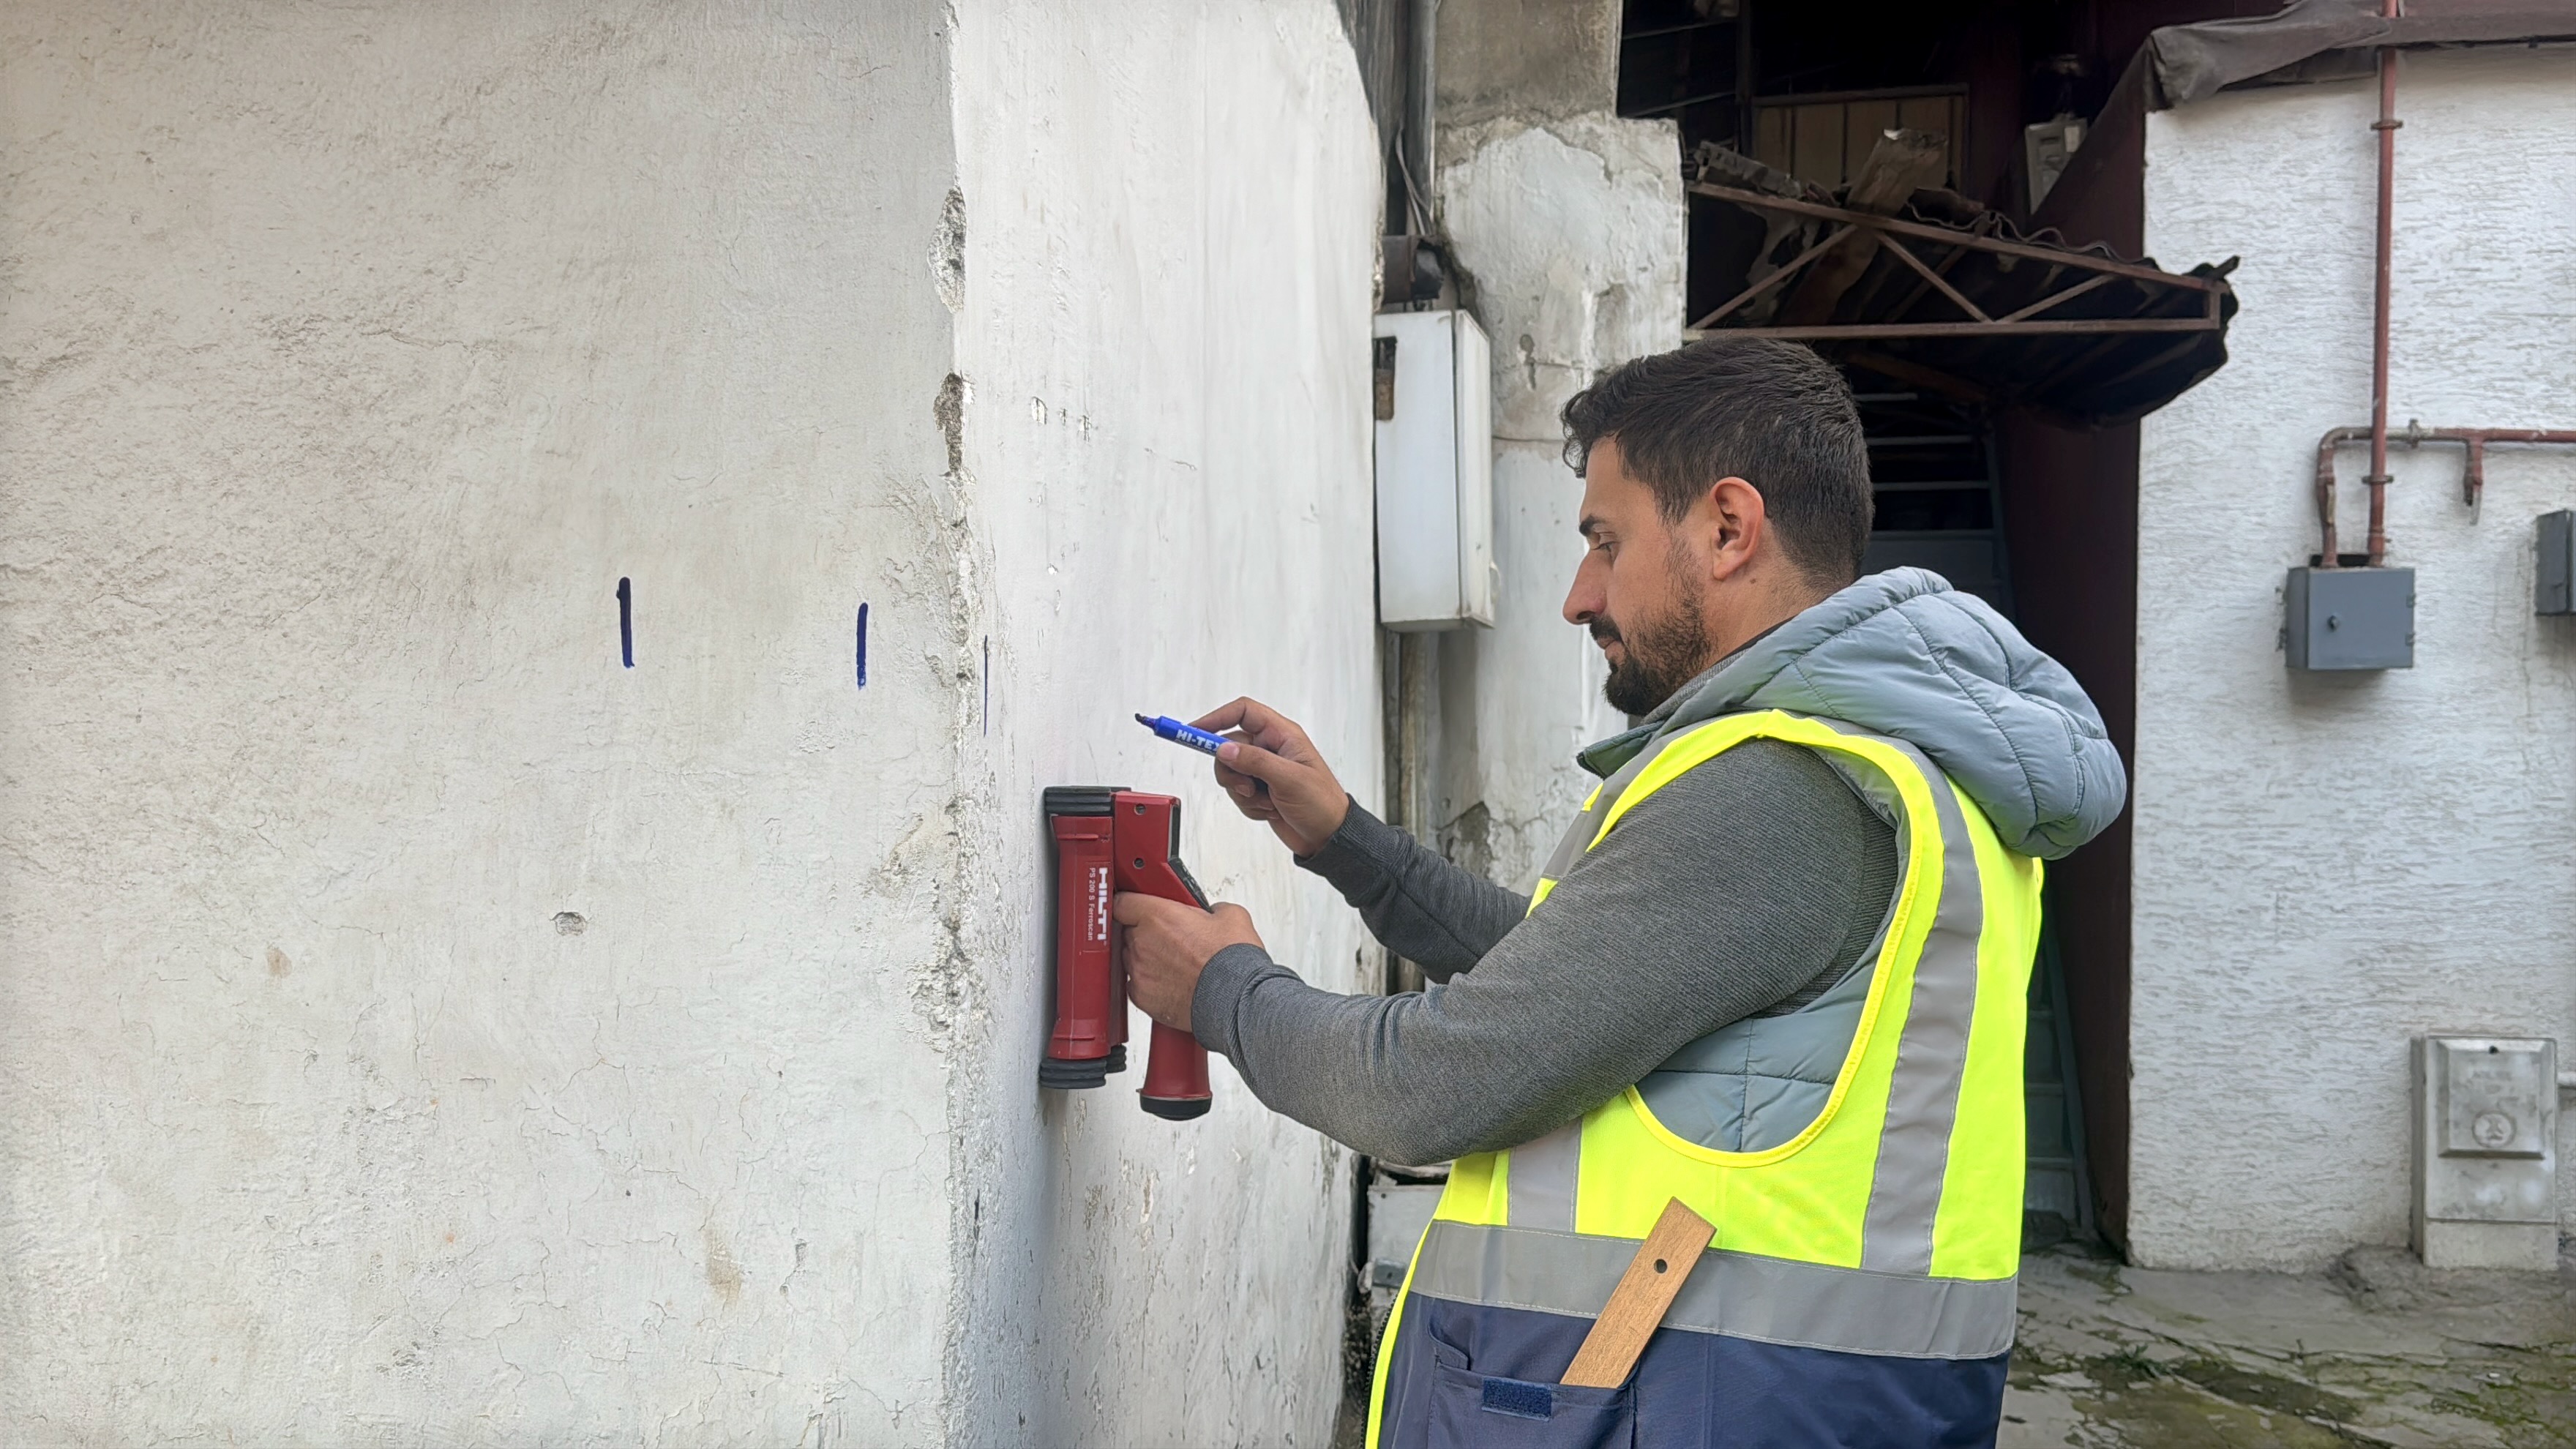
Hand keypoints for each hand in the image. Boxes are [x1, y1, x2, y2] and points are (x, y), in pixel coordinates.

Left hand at [1116, 892, 1262, 1033]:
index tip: (1137, 908)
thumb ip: (1210, 909)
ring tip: (1177, 966)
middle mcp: (1141, 943)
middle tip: (1173, 940)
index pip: (1123, 902)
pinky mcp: (1140, 997)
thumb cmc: (1232, 962)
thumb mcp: (1231, 916)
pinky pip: (1137, 984)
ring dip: (1148, 959)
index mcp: (1156, 916)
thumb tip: (1211, 913)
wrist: (1237, 1001)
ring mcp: (1138, 972)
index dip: (1131, 905)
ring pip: (1132, 959)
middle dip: (1147, 934)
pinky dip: (1150, 984)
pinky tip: (1173, 984)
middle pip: (1129, 932)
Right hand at [1192, 698, 1349, 856]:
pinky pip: (1237, 793)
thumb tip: (1224, 748)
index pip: (1243, 713)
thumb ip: (1255, 761)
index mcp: (1282, 735)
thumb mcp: (1289, 779)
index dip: (1217, 718)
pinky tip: (1270, 810)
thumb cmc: (1322, 803)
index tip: (1194, 732)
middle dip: (1232, 771)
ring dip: (1242, 792)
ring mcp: (1264, 770)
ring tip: (1266, 802)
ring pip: (1230, 772)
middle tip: (1247, 787)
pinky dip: (1249, 805)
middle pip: (1229, 746)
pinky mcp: (1259, 790)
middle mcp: (1271, 748)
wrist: (1328, 837)